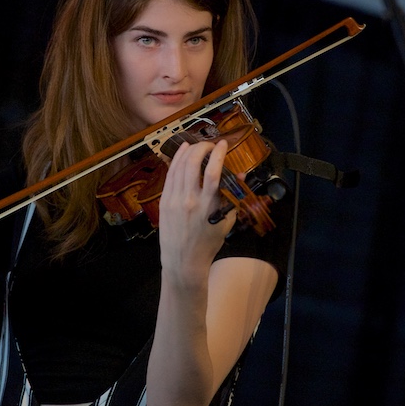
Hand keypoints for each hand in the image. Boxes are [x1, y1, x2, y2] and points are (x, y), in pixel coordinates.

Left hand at [157, 140, 236, 279]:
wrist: (184, 261)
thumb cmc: (208, 243)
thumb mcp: (226, 222)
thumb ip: (232, 197)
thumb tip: (239, 174)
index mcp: (208, 206)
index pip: (212, 172)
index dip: (217, 154)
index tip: (223, 144)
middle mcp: (190, 200)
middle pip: (193, 164)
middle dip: (202, 148)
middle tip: (210, 145)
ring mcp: (175, 200)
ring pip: (180, 166)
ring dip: (189, 151)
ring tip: (197, 145)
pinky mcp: (165, 201)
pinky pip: (170, 175)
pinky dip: (176, 160)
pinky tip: (182, 152)